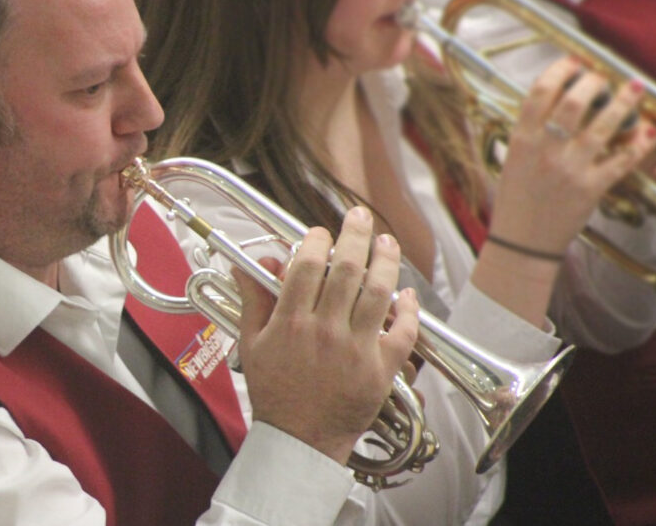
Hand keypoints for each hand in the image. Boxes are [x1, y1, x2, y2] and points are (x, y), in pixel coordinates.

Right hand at [234, 206, 419, 463]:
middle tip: (359, 216)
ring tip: (386, 241)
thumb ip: (252, 300)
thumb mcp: (252, 344)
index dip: (315, 240)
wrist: (298, 440)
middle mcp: (324, 330)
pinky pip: (402, 332)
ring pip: (378, 292)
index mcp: (290, 322)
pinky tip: (406, 293)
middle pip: (346, 268)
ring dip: (386, 260)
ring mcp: (356, 349)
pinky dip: (408, 310)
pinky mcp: (381, 370)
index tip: (319, 233)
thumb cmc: (274, 393)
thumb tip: (247, 265)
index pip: (307, 265)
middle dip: (354, 234)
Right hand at [490, 57, 655, 254]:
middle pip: (574, 101)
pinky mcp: (591, 188)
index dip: (559, 70)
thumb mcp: (512, 161)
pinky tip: (647, 132)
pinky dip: (638, 144)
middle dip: (593, 82)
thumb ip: (530, 134)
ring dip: (624, 102)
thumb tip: (552, 105)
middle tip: (601, 78)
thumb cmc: (515, 202)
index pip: (539, 92)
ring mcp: (570, 169)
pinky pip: (622, 160)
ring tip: (634, 88)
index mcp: (521, 140)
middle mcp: (545, 150)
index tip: (573, 63)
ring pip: (604, 125)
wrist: (521, 242)